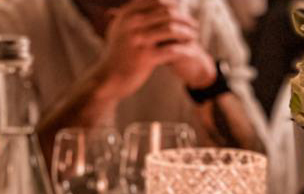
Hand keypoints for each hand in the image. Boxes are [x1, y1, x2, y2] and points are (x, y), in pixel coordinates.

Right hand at [96, 0, 213, 99]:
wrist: (109, 76)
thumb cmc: (117, 53)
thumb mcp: (120, 28)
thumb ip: (132, 14)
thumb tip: (150, 1)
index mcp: (128, 13)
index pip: (157, 1)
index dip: (173, 4)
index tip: (184, 9)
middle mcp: (133, 24)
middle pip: (166, 13)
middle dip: (184, 18)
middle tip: (194, 24)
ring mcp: (139, 41)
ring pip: (171, 30)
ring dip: (187, 32)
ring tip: (195, 36)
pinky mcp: (146, 58)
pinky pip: (171, 50)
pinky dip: (184, 49)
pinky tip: (192, 51)